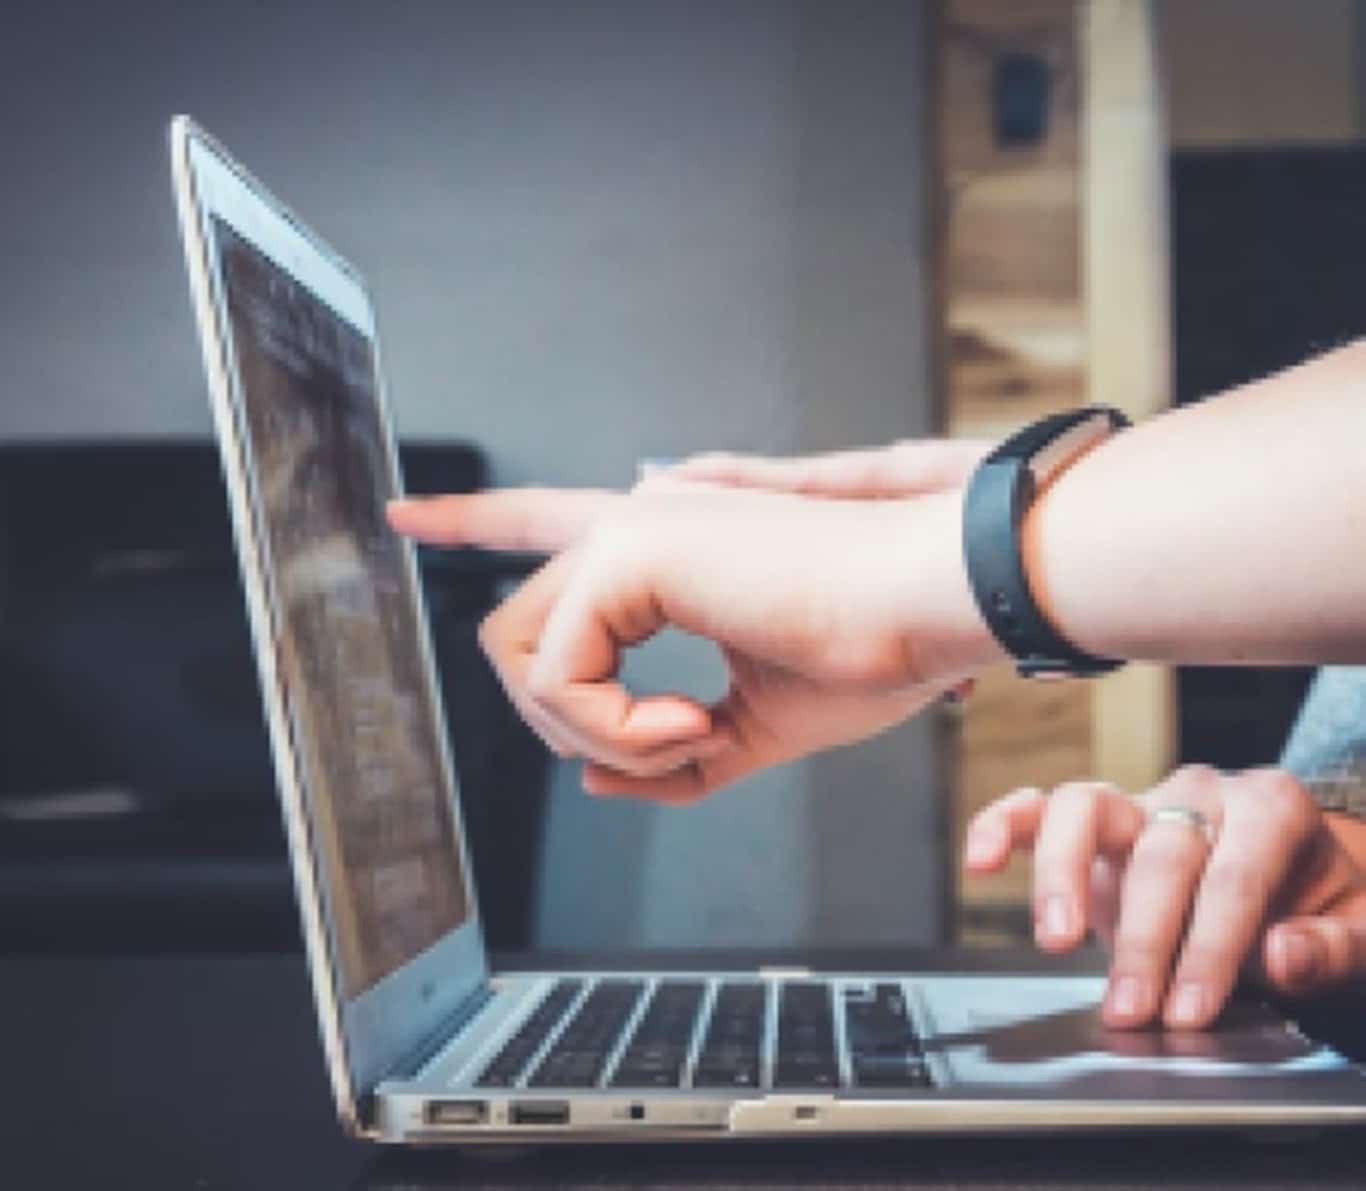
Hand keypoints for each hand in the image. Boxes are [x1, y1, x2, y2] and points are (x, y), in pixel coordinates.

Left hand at [387, 440, 998, 801]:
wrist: (932, 609)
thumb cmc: (870, 651)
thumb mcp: (760, 725)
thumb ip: (670, 752)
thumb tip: (594, 781)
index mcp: (664, 553)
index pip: (539, 522)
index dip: (467, 518)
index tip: (402, 514)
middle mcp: (635, 525)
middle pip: (513, 631)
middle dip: (567, 722)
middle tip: (667, 749)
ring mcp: (629, 532)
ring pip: (523, 659)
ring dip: (599, 733)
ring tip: (688, 739)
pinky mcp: (632, 553)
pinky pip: (560, 676)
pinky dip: (616, 730)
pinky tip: (692, 726)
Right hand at [964, 765, 1365, 1028]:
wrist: (1298, 885)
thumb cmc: (1322, 905)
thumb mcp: (1358, 928)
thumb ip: (1330, 946)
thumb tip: (1282, 951)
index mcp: (1270, 807)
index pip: (1234, 876)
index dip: (1212, 946)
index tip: (1195, 1007)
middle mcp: (1198, 793)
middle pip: (1160, 854)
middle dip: (1145, 939)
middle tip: (1134, 1008)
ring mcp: (1139, 803)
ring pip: (1084, 808)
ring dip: (1063, 874)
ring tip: (1057, 938)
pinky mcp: (1094, 824)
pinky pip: (1037, 808)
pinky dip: (1003, 826)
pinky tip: (981, 860)